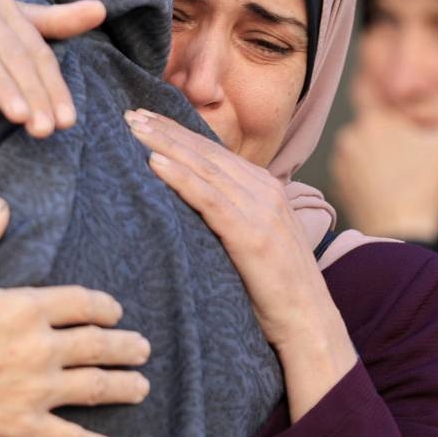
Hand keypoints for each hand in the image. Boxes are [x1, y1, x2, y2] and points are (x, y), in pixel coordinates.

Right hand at [0, 0, 106, 137]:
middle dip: (33, 93)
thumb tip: (102, 11)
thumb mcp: (0, 11)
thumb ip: (49, 20)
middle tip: (47, 130)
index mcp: (2, 6)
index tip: (68, 121)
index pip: (36, 49)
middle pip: (13, 55)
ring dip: (3, 88)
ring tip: (21, 119)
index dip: (53, 85)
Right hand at [0, 197, 150, 436]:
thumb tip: (0, 205)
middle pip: (97, 345)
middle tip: (142, 349)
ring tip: (141, 387)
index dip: (103, 306)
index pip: (80, 303)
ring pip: (94, 388)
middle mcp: (37, 348)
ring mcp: (34, 390)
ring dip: (124, 387)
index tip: (114, 312)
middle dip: (125, 346)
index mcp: (20, 308)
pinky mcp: (23, 428)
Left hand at [124, 110, 355, 421]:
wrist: (309, 323)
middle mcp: (264, 191)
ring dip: (165, 145)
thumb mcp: (250, 242)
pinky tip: (153, 163)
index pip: (213, 153)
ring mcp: (260, 210)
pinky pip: (208, 199)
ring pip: (203, 168)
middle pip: (205, 152)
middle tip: (128, 113)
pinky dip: (179, 178)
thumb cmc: (273, 290)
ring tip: (133, 128)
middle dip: (165, 130)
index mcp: (264, 189)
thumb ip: (227, 217)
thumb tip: (187, 207)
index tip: (144, 119)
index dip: (177, 133)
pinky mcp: (251, 235)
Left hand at [330, 74, 437, 241]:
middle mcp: (349, 136)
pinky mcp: (336, 182)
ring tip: (399, 165)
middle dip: (385, 126)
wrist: (400, 231)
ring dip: (374, 148)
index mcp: (373, 121)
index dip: (375, 82)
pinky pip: (350, 166)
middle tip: (408, 143)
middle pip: (369, 120)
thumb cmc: (425, 187)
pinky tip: (385, 179)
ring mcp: (339, 161)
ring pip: (359, 143)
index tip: (384, 84)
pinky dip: (364, 169)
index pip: (365, 87)